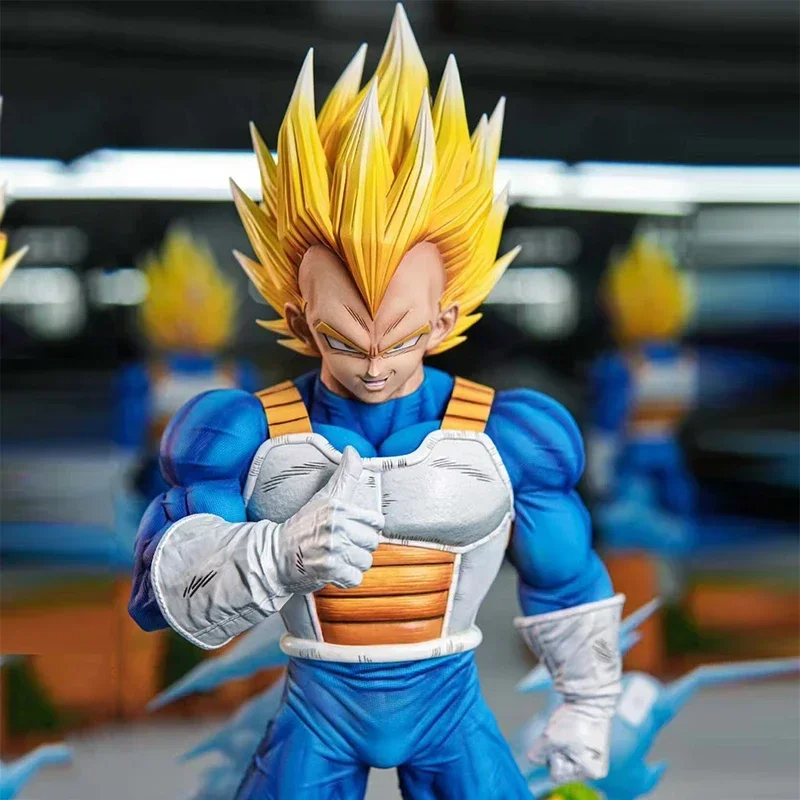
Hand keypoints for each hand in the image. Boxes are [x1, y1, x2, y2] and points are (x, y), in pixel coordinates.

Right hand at [270, 446, 382, 595]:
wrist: (276, 554)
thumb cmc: (303, 524)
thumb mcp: (324, 495)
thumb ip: (345, 474)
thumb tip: (352, 450)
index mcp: (338, 505)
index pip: (376, 522)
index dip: (366, 528)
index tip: (351, 529)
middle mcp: (337, 525)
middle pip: (372, 543)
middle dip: (359, 547)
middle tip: (341, 545)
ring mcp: (333, 548)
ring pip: (366, 562)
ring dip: (353, 564)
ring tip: (337, 557)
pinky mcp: (329, 569)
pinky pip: (355, 579)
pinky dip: (346, 579)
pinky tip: (334, 571)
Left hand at [528, 702, 611, 783]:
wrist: (589, 697)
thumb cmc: (574, 720)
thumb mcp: (551, 738)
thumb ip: (538, 752)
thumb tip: (531, 758)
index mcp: (590, 772)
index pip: (557, 775)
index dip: (552, 757)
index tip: (561, 742)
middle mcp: (593, 768)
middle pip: (560, 766)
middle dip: (555, 750)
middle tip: (562, 735)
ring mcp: (591, 756)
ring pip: (562, 755)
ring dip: (558, 743)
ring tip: (566, 729)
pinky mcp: (587, 743)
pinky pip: (567, 746)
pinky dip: (563, 738)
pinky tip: (568, 727)